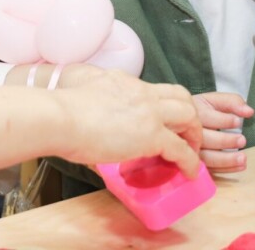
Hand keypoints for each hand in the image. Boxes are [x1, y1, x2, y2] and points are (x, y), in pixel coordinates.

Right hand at [57, 71, 203, 176]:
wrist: (59, 117)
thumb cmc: (60, 106)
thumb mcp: (80, 85)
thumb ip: (90, 89)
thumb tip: (84, 97)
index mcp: (124, 81)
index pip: (155, 89)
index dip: (164, 105)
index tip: (162, 121)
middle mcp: (141, 92)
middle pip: (181, 96)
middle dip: (189, 115)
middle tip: (186, 134)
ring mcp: (149, 112)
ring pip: (189, 116)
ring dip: (194, 135)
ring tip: (192, 152)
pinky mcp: (151, 135)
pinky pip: (181, 149)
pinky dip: (190, 162)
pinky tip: (190, 172)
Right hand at [192, 92, 254, 172]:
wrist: (181, 122)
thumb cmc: (201, 111)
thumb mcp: (213, 100)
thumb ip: (231, 101)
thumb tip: (249, 111)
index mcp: (194, 113)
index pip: (206, 117)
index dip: (223, 121)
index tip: (238, 122)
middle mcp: (189, 132)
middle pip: (205, 139)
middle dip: (225, 141)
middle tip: (242, 140)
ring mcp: (191, 149)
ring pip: (207, 157)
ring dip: (226, 159)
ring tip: (243, 158)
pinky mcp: (196, 162)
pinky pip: (211, 169)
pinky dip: (227, 169)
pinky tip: (240, 166)